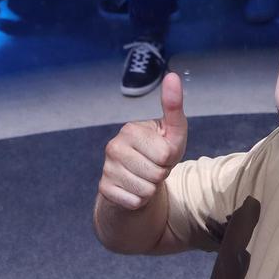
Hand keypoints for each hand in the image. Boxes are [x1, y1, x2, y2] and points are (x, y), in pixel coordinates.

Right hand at [99, 72, 186, 211]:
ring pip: (146, 190)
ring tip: (145, 178)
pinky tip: (133, 190)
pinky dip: (139, 201)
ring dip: (151, 189)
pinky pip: (135, 202)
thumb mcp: (172, 131)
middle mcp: (113, 147)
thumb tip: (172, 75)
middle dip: (161, 175)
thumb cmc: (158, 153)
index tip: (161, 154)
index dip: (170, 159)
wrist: (138, 179)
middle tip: (153, 168)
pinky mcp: (104, 189)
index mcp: (130, 130)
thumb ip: (173, 106)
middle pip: (157, 173)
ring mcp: (107, 169)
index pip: (166, 154)